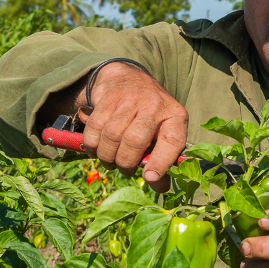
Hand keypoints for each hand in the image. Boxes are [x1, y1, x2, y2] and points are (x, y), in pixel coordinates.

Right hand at [82, 62, 187, 191]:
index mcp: (176, 117)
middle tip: (125, 169)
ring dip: (107, 156)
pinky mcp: (108, 97)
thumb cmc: (151, 117)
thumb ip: (163, 160)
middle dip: (126, 163)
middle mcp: (155, 105)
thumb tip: (160, 188)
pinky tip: (96, 149)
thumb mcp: (164, 133)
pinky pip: (95, 127)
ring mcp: (131, 98)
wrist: (129, 79)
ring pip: (112, 135)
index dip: (161, 163)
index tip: (149, 178)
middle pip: (135, 141)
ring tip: (111, 162)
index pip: (172, 141)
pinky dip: (92, 145)